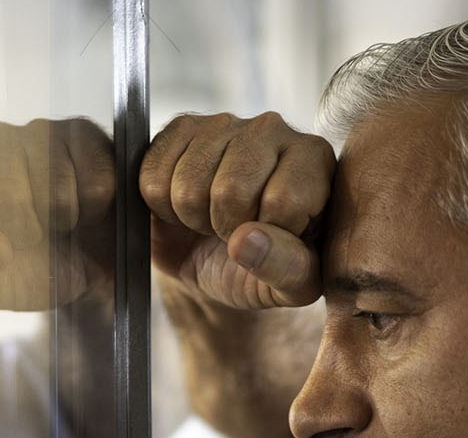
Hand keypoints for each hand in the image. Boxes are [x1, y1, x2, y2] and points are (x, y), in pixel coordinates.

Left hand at [0, 117, 114, 309]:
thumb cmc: (25, 269)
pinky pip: (93, 181)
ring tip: (58, 224)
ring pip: (52, 187)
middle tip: (30, 238)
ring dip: (61, 221)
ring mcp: (34, 132)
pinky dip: (93, 209)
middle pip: (4, 195)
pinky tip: (85, 208)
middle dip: (23, 232)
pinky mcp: (80, 132)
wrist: (87, 266)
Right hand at [140, 112, 333, 309]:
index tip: (268, 242)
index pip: (283, 201)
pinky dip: (160, 206)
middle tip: (233, 233)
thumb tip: (245, 241)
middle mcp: (274, 129)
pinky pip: (152, 174)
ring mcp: (224, 123)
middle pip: (230, 191)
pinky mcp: (181, 128)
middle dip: (224, 229)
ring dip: (192, 218)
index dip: (266, 239)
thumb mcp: (293, 285)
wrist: (219, 259)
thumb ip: (287, 268)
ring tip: (210, 219)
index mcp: (316, 161)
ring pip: (188, 185)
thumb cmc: (267, 268)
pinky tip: (184, 205)